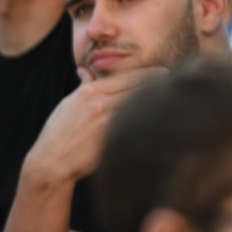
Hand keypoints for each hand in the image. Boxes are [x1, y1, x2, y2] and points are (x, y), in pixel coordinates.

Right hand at [24, 66, 164, 187]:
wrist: (52, 161)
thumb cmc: (58, 132)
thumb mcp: (68, 103)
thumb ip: (83, 86)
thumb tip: (85, 70)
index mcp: (91, 91)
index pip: (129, 77)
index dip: (151, 74)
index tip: (166, 73)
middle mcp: (101, 103)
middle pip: (140, 89)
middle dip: (160, 86)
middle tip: (179, 85)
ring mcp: (108, 123)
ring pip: (142, 108)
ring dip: (159, 104)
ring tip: (177, 103)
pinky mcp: (113, 141)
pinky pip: (138, 129)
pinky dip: (151, 124)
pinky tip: (164, 124)